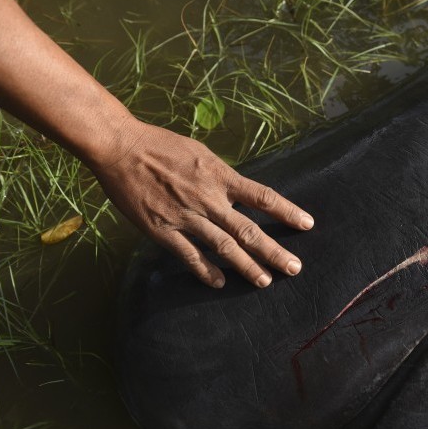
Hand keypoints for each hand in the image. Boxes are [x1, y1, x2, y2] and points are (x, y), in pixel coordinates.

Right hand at [91, 119, 313, 288]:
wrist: (119, 146)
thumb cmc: (160, 145)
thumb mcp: (200, 154)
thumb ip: (221, 176)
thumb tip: (241, 193)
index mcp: (220, 176)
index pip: (262, 197)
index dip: (287, 211)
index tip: (307, 224)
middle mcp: (208, 198)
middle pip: (249, 230)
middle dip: (274, 251)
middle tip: (294, 268)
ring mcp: (186, 216)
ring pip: (224, 247)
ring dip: (247, 267)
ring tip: (264, 281)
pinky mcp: (162, 229)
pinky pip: (189, 255)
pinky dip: (206, 271)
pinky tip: (220, 283)